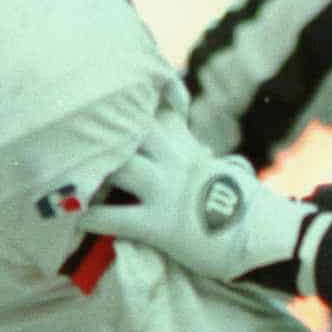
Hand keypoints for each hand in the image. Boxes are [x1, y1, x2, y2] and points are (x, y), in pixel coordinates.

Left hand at [84, 113, 329, 286]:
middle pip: (129, 131)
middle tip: (69, 137)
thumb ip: (207, 160)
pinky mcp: (159, 224)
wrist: (266, 235)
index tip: (109, 97)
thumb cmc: (250, 209)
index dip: (134, 102)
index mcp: (189, 148)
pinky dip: (88, 217)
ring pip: (117, 166)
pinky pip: (114, 217)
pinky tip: (70, 218)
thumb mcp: (228, 172)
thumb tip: (211, 157)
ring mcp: (165, 191)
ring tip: (64, 176)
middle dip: (100, 132)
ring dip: (89, 171)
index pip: (158, 110)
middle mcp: (174, 162)